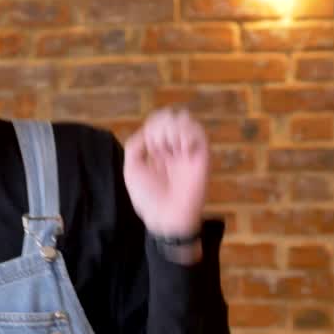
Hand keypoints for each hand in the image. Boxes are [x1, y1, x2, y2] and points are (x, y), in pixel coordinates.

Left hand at [123, 107, 208, 236]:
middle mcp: (175, 147)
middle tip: (159, 147)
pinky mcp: (202, 156)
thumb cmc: (148, 198)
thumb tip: (147, 131)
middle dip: (162, 125)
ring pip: (186, 120)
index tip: (150, 148)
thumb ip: (135, 145)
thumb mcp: (132, 169)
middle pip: (172, 115)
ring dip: (174, 128)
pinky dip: (188, 134)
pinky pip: (200, 133)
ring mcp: (189, 151)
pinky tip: (181, 148)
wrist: (166, 217)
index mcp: (159, 149)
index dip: (153, 125)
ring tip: (170, 147)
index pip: (159, 120)